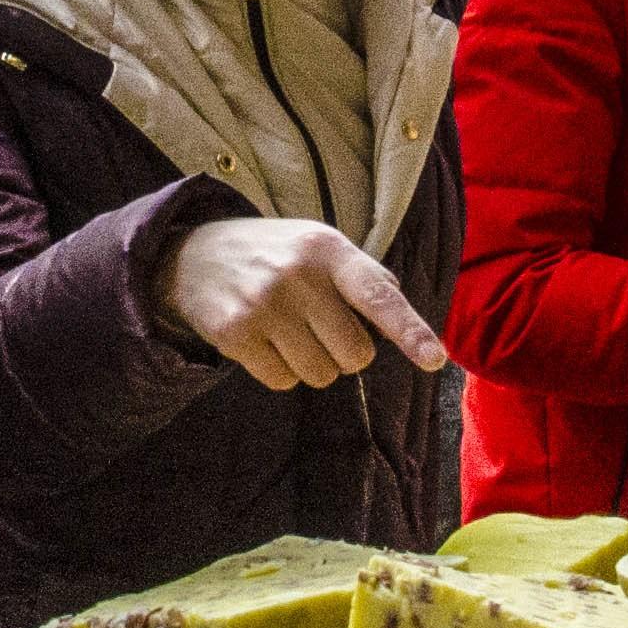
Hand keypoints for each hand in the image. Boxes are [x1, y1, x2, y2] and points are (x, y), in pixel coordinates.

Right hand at [158, 217, 449, 392]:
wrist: (191, 255)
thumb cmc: (275, 256)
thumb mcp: (319, 245)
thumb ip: (362, 275)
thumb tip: (402, 311)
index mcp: (327, 249)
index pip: (378, 295)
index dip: (410, 330)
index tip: (435, 360)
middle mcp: (297, 274)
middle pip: (355, 354)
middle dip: (345, 352)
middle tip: (318, 327)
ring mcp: (263, 304)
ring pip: (321, 374)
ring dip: (313, 364)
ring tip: (288, 331)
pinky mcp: (234, 333)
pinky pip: (282, 382)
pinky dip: (280, 372)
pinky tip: (263, 341)